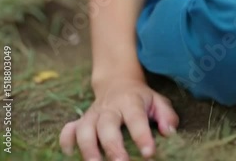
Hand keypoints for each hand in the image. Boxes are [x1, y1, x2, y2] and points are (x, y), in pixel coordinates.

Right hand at [59, 79, 178, 160]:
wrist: (117, 82)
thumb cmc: (141, 98)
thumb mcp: (158, 101)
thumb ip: (167, 116)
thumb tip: (169, 132)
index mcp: (130, 102)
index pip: (135, 119)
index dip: (142, 136)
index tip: (149, 153)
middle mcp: (109, 108)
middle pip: (106, 126)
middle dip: (112, 146)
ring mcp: (92, 114)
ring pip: (84, 130)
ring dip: (88, 149)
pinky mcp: (81, 121)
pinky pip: (69, 130)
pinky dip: (67, 142)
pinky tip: (70, 154)